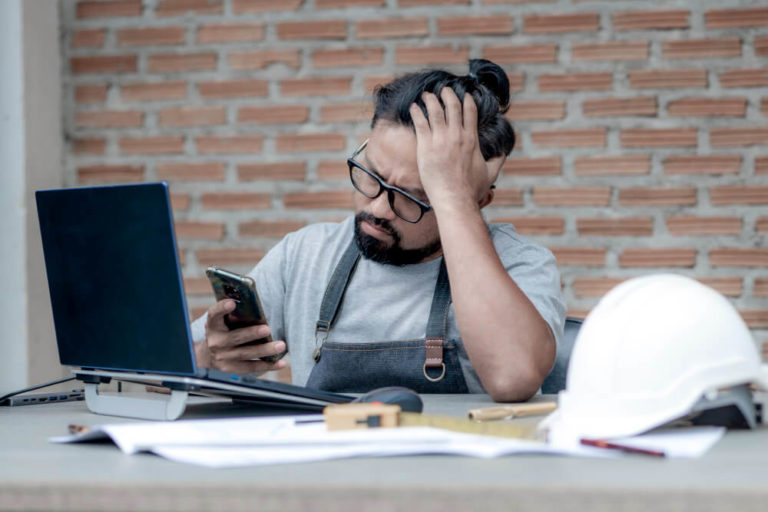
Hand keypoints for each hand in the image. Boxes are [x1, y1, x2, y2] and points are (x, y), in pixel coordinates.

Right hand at [195, 299, 286, 374]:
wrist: (209, 356)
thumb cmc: (224, 331)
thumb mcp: (223, 321)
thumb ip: (234, 314)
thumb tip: (256, 307)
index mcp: (213, 325)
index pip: (214, 314)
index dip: (222, 308)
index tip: (232, 303)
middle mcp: (215, 342)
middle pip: (235, 337)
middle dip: (251, 333)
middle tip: (267, 329)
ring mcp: (222, 357)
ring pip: (245, 354)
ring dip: (265, 350)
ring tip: (281, 345)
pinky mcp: (231, 370)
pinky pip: (251, 368)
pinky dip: (268, 365)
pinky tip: (281, 363)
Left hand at [409, 89, 502, 208]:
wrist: (454, 199)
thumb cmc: (471, 190)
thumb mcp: (490, 174)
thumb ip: (497, 161)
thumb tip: (503, 154)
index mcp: (472, 140)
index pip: (470, 112)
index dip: (466, 100)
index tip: (463, 95)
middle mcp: (457, 136)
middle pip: (452, 106)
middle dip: (448, 95)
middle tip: (443, 90)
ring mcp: (441, 139)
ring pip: (435, 111)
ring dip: (431, 100)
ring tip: (426, 95)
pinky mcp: (426, 146)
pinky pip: (420, 123)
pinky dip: (417, 112)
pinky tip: (414, 107)